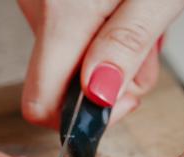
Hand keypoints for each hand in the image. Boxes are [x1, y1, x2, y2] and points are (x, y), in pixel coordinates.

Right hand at [16, 0, 183, 127]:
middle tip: (145, 47)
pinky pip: (67, 28)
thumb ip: (126, 48)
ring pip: (66, 55)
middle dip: (106, 78)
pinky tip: (120, 4)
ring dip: (108, 50)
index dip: (80, 118)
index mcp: (62, 12)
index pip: (39, 103)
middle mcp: (38, 3)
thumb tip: (99, 97)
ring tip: (137, 14)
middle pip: (58, 80)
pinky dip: (99, 27)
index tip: (120, 101)